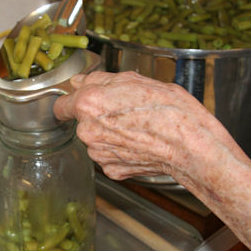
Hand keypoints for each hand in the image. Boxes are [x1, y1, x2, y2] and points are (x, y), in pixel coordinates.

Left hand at [53, 71, 250, 192]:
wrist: (190, 145)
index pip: (61, 105)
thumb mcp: (135, 80)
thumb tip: (80, 81)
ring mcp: (99, 154)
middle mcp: (88, 131)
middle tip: (126, 110)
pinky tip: (140, 144)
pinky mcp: (112, 170)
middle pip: (82, 122)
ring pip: (96, 140)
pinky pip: (109, 156)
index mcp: (89, 104)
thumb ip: (100, 80)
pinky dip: (121, 151)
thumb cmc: (169, 110)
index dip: (73, 101)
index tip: (82, 101)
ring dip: (110, 134)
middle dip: (98, 116)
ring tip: (137, 128)